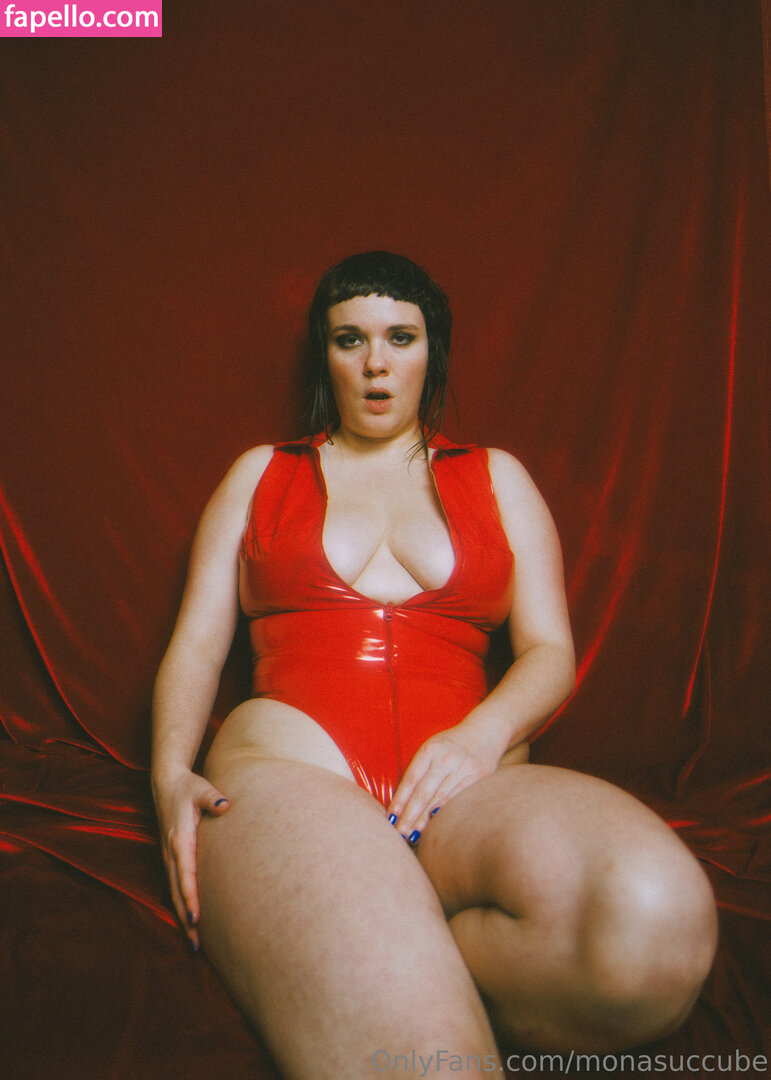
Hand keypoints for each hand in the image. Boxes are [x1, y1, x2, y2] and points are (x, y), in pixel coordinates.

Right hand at [152, 768, 230, 948]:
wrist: (166, 782)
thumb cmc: (188, 786)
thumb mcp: (201, 788)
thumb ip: (213, 797)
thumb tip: (226, 805)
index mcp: (180, 839)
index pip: (185, 874)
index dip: (190, 897)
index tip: (196, 918)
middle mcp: (171, 852)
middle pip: (177, 891)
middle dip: (186, 918)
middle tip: (197, 944)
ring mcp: (168, 856)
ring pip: (174, 892)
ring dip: (182, 916)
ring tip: (195, 942)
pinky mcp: (170, 857)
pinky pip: (174, 886)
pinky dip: (180, 904)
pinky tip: (189, 920)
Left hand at [386, 721, 507, 841]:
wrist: (486, 731)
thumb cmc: (452, 744)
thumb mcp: (433, 747)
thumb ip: (420, 769)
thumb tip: (402, 801)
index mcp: (430, 749)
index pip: (411, 780)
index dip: (400, 801)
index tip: (391, 818)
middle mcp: (445, 758)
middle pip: (423, 793)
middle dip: (410, 816)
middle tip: (400, 834)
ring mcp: (462, 768)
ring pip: (440, 800)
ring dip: (426, 820)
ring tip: (414, 835)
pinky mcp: (477, 777)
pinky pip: (458, 799)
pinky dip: (446, 813)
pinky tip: (437, 825)